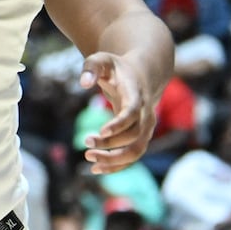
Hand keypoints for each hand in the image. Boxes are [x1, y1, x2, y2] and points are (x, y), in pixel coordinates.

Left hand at [79, 53, 155, 173]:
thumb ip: (91, 67)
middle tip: (85, 142)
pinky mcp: (141, 137)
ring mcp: (146, 128)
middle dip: (110, 143)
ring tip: (89, 161)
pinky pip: (133, 156)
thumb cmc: (116, 68)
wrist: (140, 75)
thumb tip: (84, 83)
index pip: (132, 113)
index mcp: (137, 95)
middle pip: (134, 135)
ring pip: (136, 151)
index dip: (119, 124)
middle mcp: (146, 114)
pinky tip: (97, 169)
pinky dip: (118, 165)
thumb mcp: (101, 60)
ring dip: (114, 160)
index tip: (100, 131)